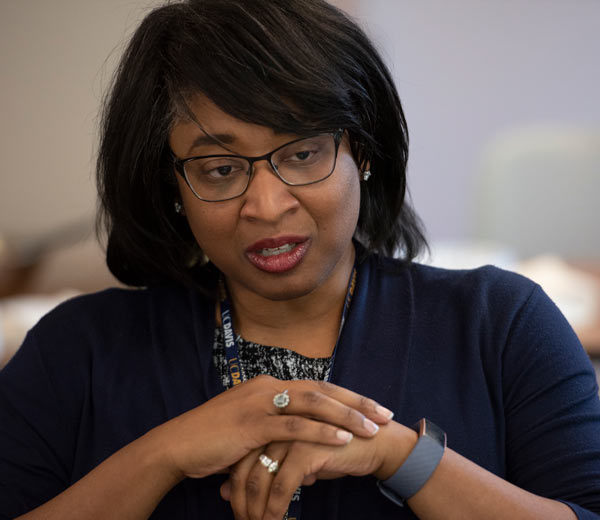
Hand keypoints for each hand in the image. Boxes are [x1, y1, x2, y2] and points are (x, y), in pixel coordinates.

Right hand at [153, 375, 394, 480]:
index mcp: (269, 386)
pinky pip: (294, 426)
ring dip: (347, 415)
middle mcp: (268, 388)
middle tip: (385, 413)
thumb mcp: (248, 426)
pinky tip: (343, 439)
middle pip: (322, 390)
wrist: (178, 445)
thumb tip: (299, 439)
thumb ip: (274, 428)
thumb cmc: (213, 439)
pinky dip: (321, 431)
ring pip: (313, 403)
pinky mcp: (252, 424)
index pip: (317, 387)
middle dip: (357, 402)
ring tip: (373, 427)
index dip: (347, 397)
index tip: (372, 407)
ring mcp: (260, 403)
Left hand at [220, 421, 415, 519]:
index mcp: (274, 419)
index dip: (234, 481)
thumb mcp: (296, 463)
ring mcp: (291, 434)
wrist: (377, 444)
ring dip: (255, 508)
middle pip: (244, 464)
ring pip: (260, 476)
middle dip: (240, 498)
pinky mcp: (307, 448)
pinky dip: (275, 508)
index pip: (242, 451)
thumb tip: (228, 489)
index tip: (231, 504)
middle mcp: (278, 423)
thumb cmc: (335, 451)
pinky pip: (283, 484)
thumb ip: (266, 470)